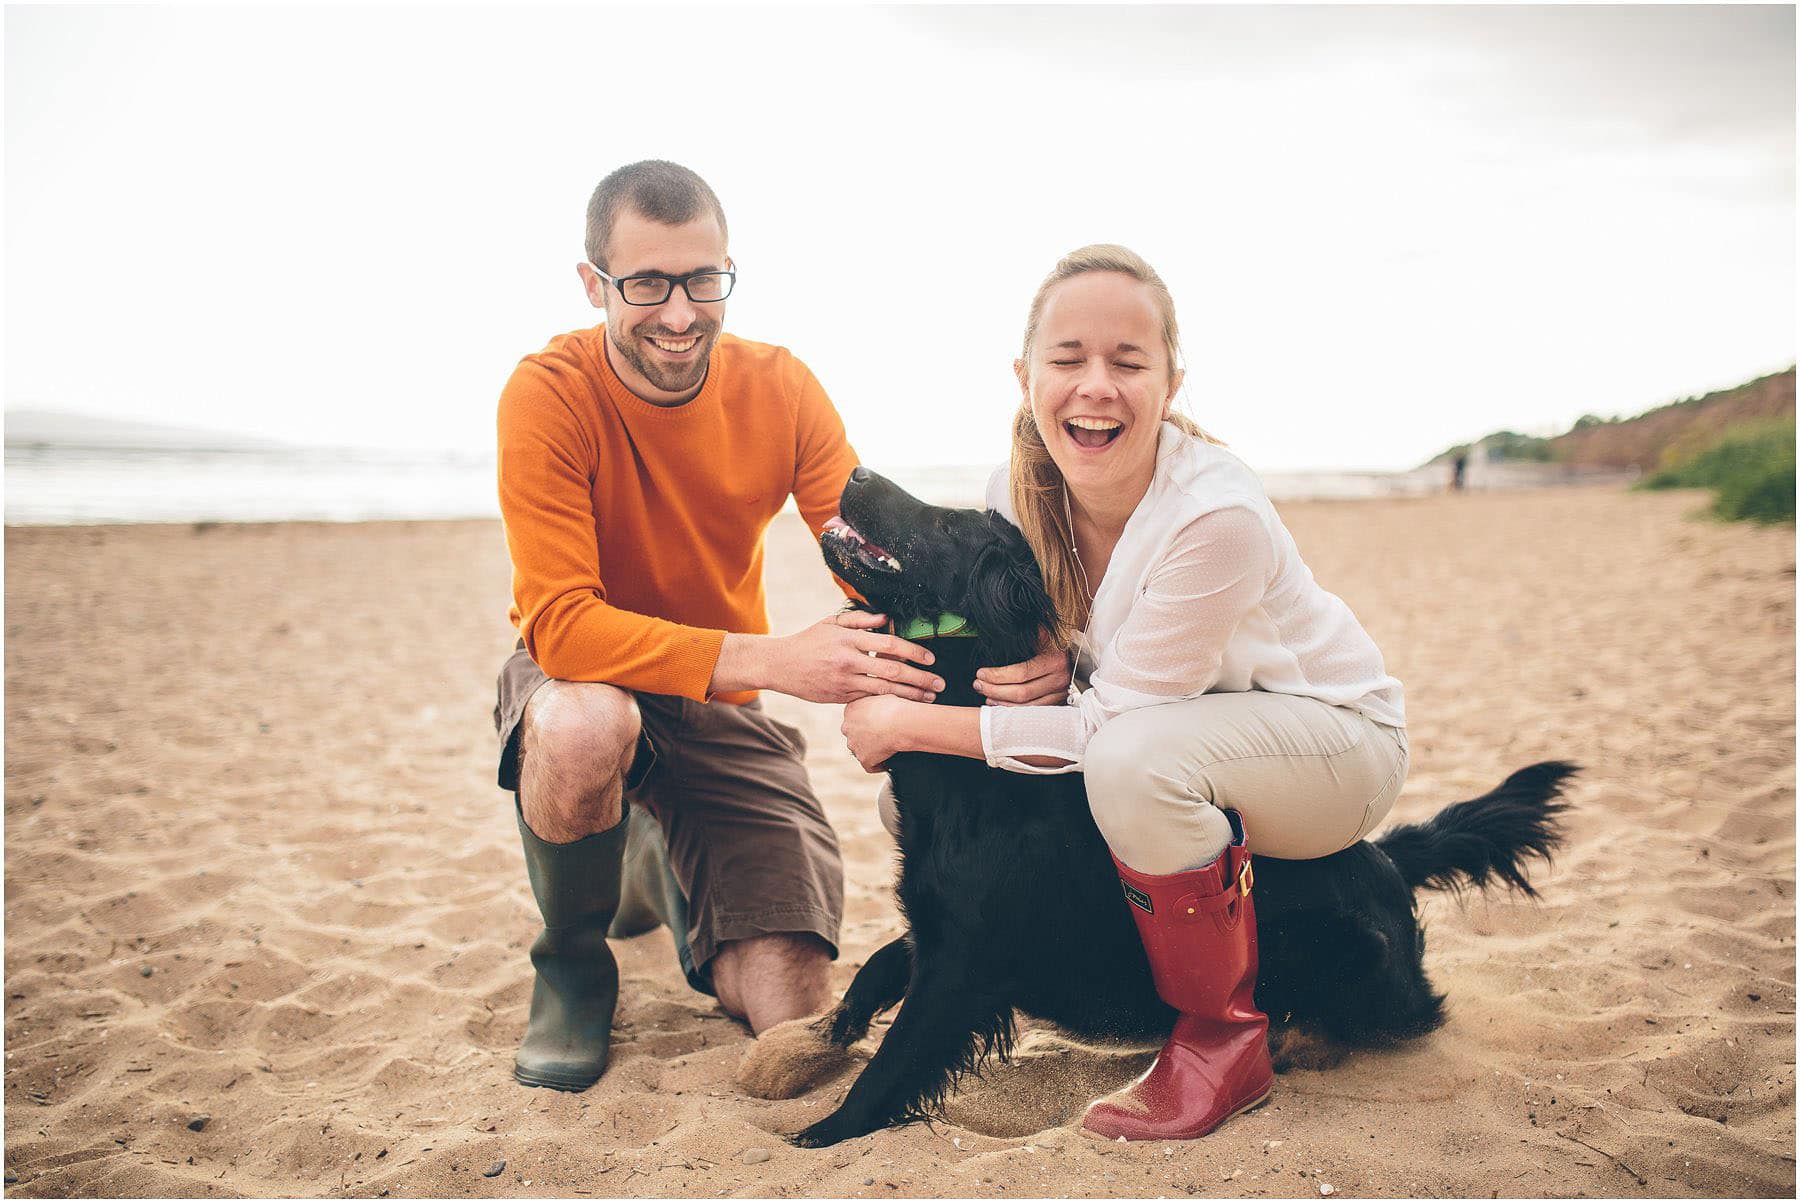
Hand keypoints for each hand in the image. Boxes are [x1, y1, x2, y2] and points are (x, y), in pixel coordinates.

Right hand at [764, 611, 944, 704]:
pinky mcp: (840, 696)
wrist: (780, 665)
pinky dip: (888, 702)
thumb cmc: (808, 641)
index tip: (930, 659)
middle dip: (920, 678)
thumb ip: (860, 620)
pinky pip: (869, 699)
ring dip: (909, 695)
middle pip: (892, 670)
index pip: (889, 644)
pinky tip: (904, 705)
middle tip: (939, 683)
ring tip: (928, 698)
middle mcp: (848, 660)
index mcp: (849, 639)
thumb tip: (887, 619)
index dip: (913, 652)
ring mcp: (844, 681)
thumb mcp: (831, 623)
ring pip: (883, 689)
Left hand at [841, 694, 909, 772]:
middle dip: (865, 736)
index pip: (855, 718)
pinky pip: (870, 765)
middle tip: (882, 735)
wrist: (900, 721)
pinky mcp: (864, 759)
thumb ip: (873, 700)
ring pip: (860, 749)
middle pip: (854, 734)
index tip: (878, 723)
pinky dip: (879, 765)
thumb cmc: (895, 706)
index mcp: (850, 709)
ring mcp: (854, 744)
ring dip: (871, 750)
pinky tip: (887, 762)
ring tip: (887, 747)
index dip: (867, 721)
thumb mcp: (881, 694)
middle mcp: (847, 727)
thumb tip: (878, 703)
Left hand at [974, 637, 1071, 705]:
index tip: (981, 673)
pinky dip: (1012, 710)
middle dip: (995, 690)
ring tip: (985, 694)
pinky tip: (998, 704)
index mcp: (1054, 661)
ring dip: (1001, 703)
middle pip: (1022, 693)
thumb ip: (1030, 632)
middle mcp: (1059, 680)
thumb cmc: (1054, 646)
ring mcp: (1059, 695)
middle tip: (978, 685)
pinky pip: (1031, 713)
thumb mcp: (1043, 635)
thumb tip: (1009, 625)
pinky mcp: (1056, 705)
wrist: (1077, 659)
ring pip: (1026, 707)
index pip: (1021, 673)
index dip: (998, 675)